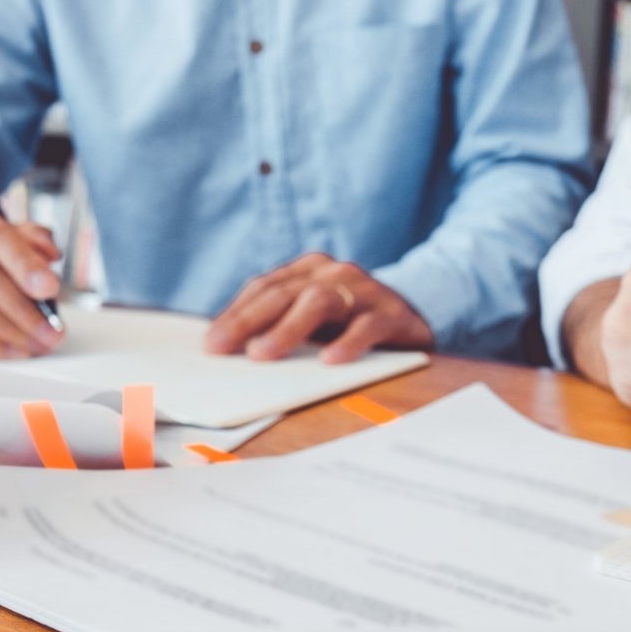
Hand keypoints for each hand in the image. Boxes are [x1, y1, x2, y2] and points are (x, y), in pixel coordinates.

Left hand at [203, 253, 433, 363]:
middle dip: (249, 322)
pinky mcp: (393, 315)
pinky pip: (367, 326)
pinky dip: (347, 343)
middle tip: (224, 349)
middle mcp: (335, 273)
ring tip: (262, 354)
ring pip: (319, 302)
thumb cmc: (352, 322)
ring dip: (287, 329)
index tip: (211, 344)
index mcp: (310, 270)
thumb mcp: (314, 318)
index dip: (236, 314)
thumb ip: (280, 324)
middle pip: (284, 293)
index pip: (264, 288)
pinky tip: (330, 361)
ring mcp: (364, 291)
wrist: (418, 315)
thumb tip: (230, 350)